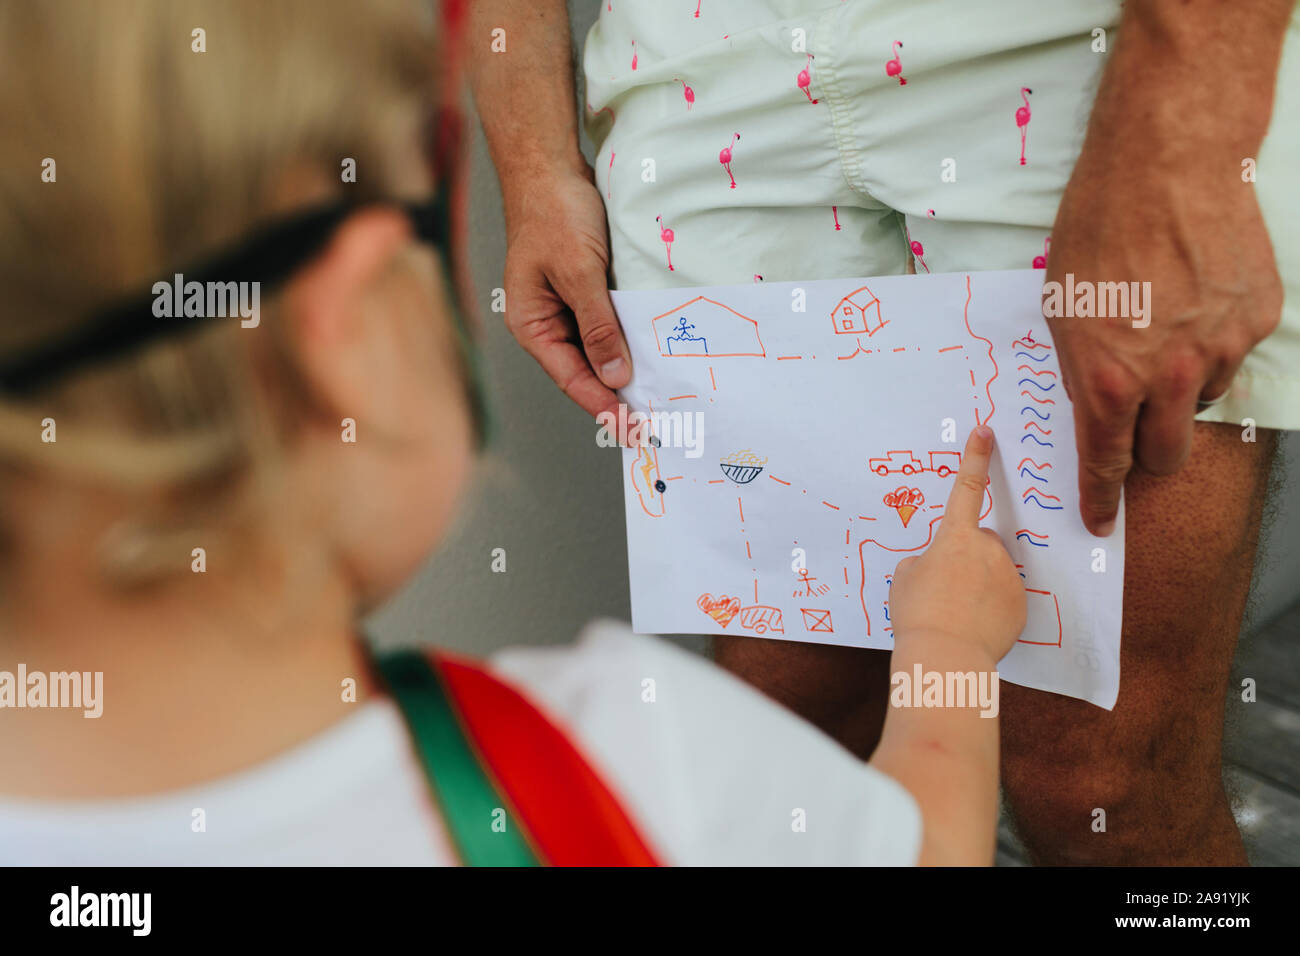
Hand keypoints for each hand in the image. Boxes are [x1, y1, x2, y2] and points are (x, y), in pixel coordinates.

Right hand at [501, 164, 631, 420]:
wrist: (549, 165)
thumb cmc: (554, 214)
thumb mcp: (579, 272)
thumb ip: (598, 325)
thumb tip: (615, 375)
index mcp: (531, 324)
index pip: (571, 378)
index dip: (603, 406)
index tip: (633, 431)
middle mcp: (545, 323)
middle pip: (584, 371)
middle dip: (616, 396)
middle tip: (655, 424)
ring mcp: (564, 308)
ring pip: (598, 351)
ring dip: (625, 371)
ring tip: (658, 400)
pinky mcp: (584, 292)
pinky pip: (607, 326)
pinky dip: (628, 342)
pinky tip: (653, 355)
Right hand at [889, 427, 1025, 662]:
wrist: (946, 655)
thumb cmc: (918, 613)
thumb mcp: (904, 578)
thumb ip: (924, 561)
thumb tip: (939, 566)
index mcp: (955, 537)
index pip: (967, 488)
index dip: (975, 458)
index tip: (985, 432)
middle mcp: (988, 550)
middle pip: (980, 542)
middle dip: (967, 557)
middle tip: (945, 588)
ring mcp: (1008, 576)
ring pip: (993, 571)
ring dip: (979, 584)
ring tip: (957, 613)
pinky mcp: (1021, 604)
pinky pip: (1004, 598)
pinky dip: (991, 608)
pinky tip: (973, 626)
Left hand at [1044, 9, 1284, 536]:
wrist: (1167, 162)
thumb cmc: (1099, 229)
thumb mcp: (1061, 310)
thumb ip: (1082, 371)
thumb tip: (1094, 412)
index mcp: (1111, 379)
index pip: (1106, 463)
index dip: (1101, 498)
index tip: (1100, 521)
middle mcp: (1171, 376)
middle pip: (1166, 454)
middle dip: (1146, 454)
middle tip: (1134, 431)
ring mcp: (1223, 349)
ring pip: (1200, 401)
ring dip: (1179, 386)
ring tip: (1159, 326)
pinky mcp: (1260, 319)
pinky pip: (1231, 355)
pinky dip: (1211, 341)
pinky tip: (1192, 297)